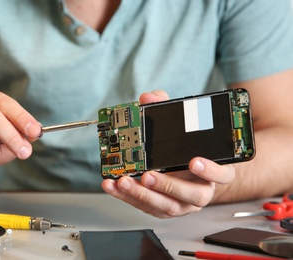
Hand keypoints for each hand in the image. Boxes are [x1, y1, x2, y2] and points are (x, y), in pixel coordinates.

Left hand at [101, 90, 234, 217]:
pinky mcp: (162, 209)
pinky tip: (113, 185)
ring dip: (142, 193)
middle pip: (191, 195)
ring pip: (166, 205)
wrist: (183, 173)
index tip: (195, 162)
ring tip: (124, 181)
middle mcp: (200, 191)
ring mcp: (182, 204)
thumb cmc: (184, 151)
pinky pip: (145, 206)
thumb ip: (166, 110)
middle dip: (167, 185)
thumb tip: (149, 98)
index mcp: (213, 172)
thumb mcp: (179, 128)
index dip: (211, 170)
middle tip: (148, 175)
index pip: (223, 175)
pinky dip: (127, 197)